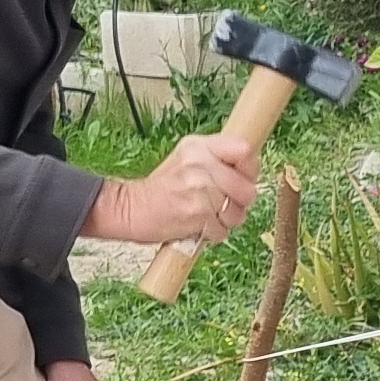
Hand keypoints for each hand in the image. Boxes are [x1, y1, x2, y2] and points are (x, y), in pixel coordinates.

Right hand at [89, 132, 260, 246]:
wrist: (130, 208)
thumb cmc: (161, 189)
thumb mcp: (186, 160)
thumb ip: (217, 158)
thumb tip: (250, 167)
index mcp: (198, 146)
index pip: (245, 150)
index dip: (249, 169)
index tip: (240, 178)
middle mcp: (200, 163)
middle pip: (247, 187)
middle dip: (239, 203)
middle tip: (221, 204)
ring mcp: (199, 188)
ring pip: (237, 211)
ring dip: (227, 221)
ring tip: (208, 216)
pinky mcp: (197, 213)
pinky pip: (222, 230)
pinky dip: (212, 234)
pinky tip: (197, 226)